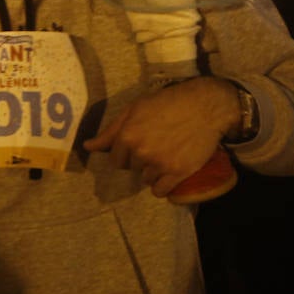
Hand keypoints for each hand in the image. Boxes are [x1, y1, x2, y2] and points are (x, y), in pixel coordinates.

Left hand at [84, 78, 238, 196]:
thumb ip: (111, 130)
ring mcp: (159, 164)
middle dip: (139, 159)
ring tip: (166, 153)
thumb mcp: (136, 109)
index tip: (137, 145)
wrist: (205, 106)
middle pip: (131, 168)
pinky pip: (159, 191)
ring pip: (145, 179)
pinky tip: (168, 172)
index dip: (124, 153)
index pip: (115, 160)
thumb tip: (88, 147)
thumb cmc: (168, 102)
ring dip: (152, 171)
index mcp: (127, 135)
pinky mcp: (177, 173)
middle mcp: (141, 152)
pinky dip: (162, 185)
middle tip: (155, 144)